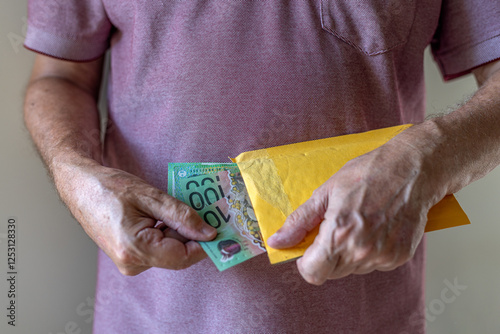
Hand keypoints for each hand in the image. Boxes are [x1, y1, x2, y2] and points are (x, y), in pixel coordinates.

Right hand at [54, 160, 216, 275]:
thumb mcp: (150, 196)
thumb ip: (181, 216)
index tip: (222, 228)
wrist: (79, 186)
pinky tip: (163, 215)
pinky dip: (167, 233)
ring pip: (170, 251)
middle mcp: (132, 262)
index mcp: (135, 249)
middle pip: (178, 255)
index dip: (205, 243)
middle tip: (204, 211)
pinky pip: (159, 248)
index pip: (184, 256)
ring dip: (179, 231)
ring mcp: (129, 261)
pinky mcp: (130, 255)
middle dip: (192, 234)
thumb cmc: (109, 187)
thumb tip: (209, 233)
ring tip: (176, 208)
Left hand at [267, 138, 440, 284]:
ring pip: (353, 268)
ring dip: (349, 252)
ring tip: (359, 222)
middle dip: (327, 254)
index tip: (308, 249)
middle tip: (336, 226)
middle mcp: (362, 251)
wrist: (413, 169)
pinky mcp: (400, 256)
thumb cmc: (370, 173)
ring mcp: (383, 256)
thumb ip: (300, 221)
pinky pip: (375, 264)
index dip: (306, 262)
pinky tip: (376, 227)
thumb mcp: (326, 192)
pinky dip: (370, 251)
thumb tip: (278, 241)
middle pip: (331, 272)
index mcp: (339, 234)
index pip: (313, 273)